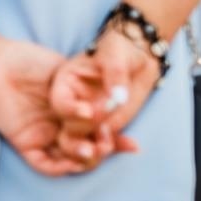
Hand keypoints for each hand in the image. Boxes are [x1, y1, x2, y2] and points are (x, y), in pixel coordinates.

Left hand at [0, 39, 112, 175]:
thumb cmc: (31, 60)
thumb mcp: (68, 71)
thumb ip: (88, 89)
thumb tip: (113, 105)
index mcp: (75, 111)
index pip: (99, 132)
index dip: (117, 140)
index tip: (134, 144)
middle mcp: (62, 126)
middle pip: (88, 149)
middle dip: (104, 151)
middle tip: (108, 142)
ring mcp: (44, 136)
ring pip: (69, 160)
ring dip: (85, 160)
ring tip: (94, 149)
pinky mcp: (25, 142)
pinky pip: (44, 164)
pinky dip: (60, 167)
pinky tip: (73, 161)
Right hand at [51, 27, 162, 155]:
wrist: (140, 57)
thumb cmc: (120, 49)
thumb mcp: (116, 54)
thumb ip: (115, 73)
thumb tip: (118, 97)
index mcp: (65, 85)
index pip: (60, 103)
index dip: (71, 110)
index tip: (88, 112)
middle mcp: (73, 105)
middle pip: (68, 129)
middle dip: (79, 140)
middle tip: (97, 144)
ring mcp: (88, 119)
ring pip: (84, 142)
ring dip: (94, 150)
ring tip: (108, 148)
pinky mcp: (107, 126)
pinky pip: (108, 141)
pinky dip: (117, 145)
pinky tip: (131, 146)